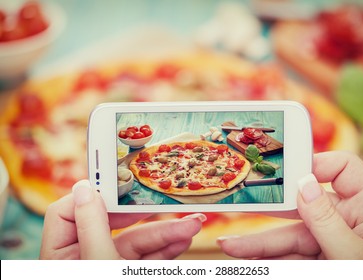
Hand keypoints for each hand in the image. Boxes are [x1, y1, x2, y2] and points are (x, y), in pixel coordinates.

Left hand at [40, 180, 205, 258]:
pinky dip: (167, 248)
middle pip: (112, 225)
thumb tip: (84, 186)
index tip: (120, 191)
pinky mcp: (127, 272)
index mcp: (60, 256)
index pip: (66, 212)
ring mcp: (107, 265)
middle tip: (167, 203)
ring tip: (193, 224)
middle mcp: (82, 258)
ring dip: (166, 232)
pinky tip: (184, 239)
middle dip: (147, 218)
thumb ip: (92, 224)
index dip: (92, 198)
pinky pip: (147, 256)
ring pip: (136, 241)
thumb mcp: (98, 263)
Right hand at [217, 151, 362, 258]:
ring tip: (233, 248)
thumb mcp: (355, 254)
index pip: (343, 169)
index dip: (315, 165)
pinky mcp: (321, 258)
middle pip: (302, 207)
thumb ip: (327, 221)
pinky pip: (292, 255)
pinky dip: (271, 258)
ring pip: (291, 236)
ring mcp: (331, 240)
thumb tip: (304, 185)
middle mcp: (347, 220)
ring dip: (260, 244)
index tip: (287, 172)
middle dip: (268, 212)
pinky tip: (252, 259)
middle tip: (241, 208)